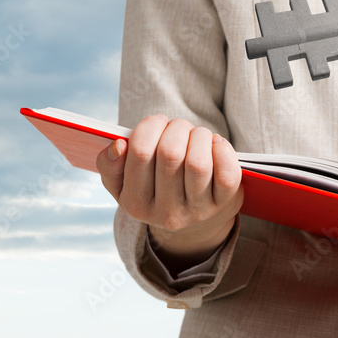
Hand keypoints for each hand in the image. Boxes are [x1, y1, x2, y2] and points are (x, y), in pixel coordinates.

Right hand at [96, 115, 243, 272]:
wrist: (193, 216)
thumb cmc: (155, 187)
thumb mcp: (124, 182)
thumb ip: (110, 165)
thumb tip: (119, 145)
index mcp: (136, 205)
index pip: (139, 152)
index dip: (149, 126)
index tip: (156, 121)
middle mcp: (166, 213)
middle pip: (170, 153)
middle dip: (176, 127)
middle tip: (178, 126)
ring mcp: (198, 210)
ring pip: (198, 162)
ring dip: (199, 135)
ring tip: (197, 134)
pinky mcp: (224, 203)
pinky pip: (227, 173)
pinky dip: (223, 150)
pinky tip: (215, 144)